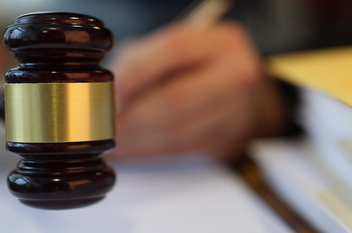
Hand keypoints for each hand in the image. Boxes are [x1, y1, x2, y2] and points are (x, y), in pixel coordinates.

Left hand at [110, 21, 285, 158]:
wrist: (244, 96)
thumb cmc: (200, 69)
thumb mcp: (176, 50)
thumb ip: (142, 60)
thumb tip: (110, 92)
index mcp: (222, 42)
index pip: (174, 50)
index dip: (136, 73)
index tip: (110, 93)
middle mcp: (236, 74)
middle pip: (177, 98)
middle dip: (134, 116)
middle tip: (106, 124)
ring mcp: (238, 111)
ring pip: (178, 131)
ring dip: (139, 140)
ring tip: (113, 140)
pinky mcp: (230, 141)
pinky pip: (183, 150)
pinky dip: (151, 152)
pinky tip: (132, 150)